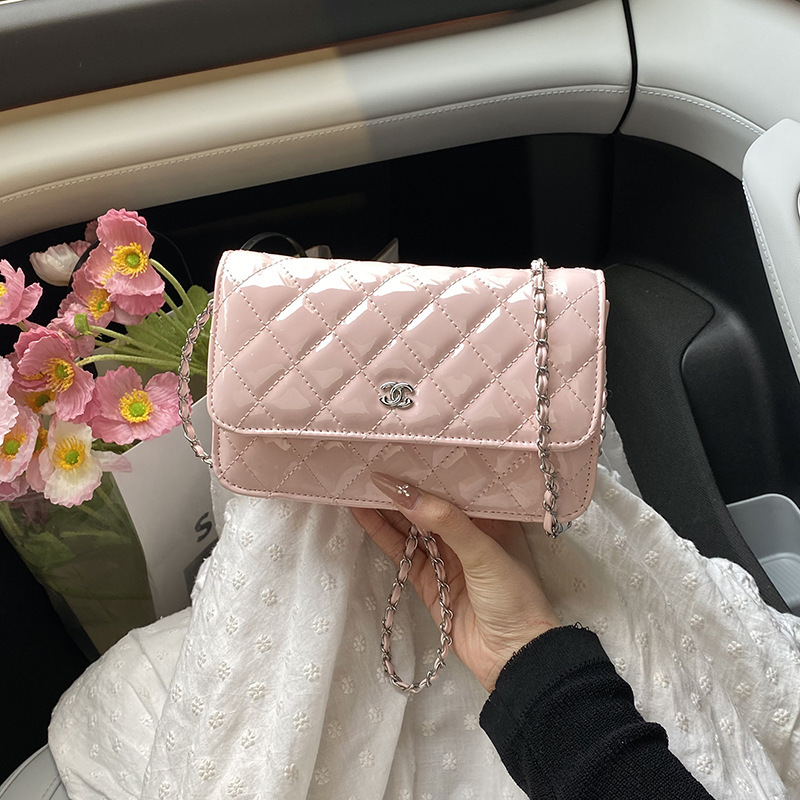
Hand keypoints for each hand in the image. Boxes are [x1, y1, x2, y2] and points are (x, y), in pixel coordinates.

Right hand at [350, 473, 560, 691]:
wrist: (515, 658)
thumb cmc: (513, 597)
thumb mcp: (485, 552)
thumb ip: (446, 522)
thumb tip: (405, 493)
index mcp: (491, 519)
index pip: (456, 487)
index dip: (430, 469)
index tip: (403, 449)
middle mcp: (467, 533)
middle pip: (428, 505)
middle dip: (402, 487)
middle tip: (371, 461)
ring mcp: (445, 557)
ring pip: (410, 527)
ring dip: (386, 507)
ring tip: (357, 481)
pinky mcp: (427, 581)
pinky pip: (401, 552)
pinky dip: (382, 534)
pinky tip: (362, 513)